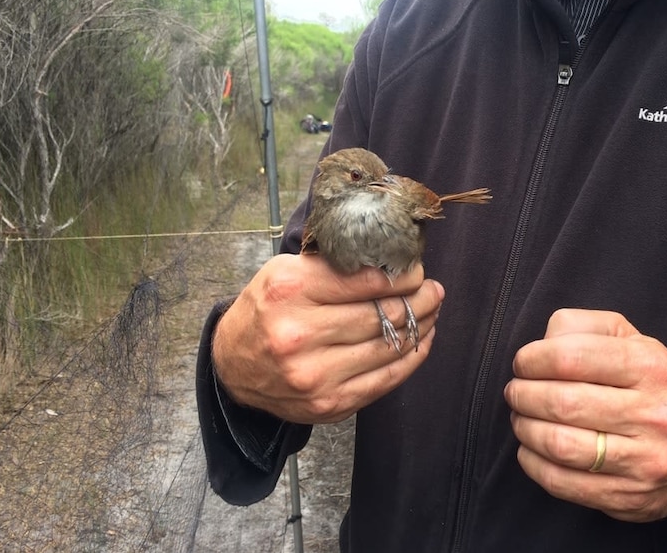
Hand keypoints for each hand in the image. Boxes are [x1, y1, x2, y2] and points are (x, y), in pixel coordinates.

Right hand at [212, 253, 443, 423]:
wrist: (233, 367)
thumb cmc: (266, 311)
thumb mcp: (286, 272)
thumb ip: (334, 266)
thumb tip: (393, 262)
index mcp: (290, 291)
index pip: (367, 280)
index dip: (403, 275)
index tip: (417, 270)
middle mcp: (299, 334)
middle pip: (383, 314)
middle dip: (421, 300)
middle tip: (434, 290)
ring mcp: (315, 375)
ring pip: (390, 346)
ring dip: (421, 326)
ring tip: (431, 311)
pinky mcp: (330, 403)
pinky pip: (386, 378)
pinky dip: (412, 357)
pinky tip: (421, 340)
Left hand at [503, 309, 666, 521]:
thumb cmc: (644, 384)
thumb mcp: (626, 339)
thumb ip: (581, 326)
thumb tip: (542, 343)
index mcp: (652, 366)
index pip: (571, 357)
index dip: (533, 359)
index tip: (523, 363)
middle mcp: (655, 414)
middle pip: (562, 403)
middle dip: (523, 395)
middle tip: (515, 391)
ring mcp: (645, 460)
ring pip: (559, 444)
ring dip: (524, 428)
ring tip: (520, 417)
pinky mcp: (628, 496)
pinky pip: (561, 482)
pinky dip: (532, 462)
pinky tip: (530, 448)